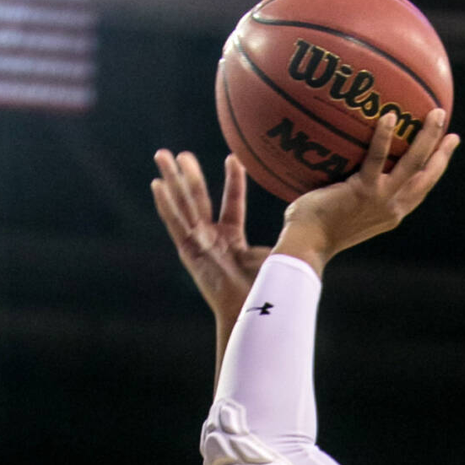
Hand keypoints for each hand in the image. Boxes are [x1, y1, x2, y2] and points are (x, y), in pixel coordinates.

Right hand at [152, 150, 271, 330]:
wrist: (252, 312)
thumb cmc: (268, 289)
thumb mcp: (278, 255)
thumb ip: (285, 236)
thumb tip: (307, 224)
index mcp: (234, 239)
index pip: (232, 202)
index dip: (233, 181)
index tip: (233, 158)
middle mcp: (213, 240)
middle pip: (199, 199)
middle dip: (189, 174)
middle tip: (180, 153)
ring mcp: (199, 245)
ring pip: (183, 205)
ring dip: (172, 180)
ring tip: (162, 155)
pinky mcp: (189, 253)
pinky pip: (175, 224)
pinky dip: (165, 205)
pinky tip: (157, 185)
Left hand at [277, 109, 458, 272]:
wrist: (308, 244)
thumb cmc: (316, 228)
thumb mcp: (345, 212)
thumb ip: (354, 192)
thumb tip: (343, 164)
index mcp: (392, 213)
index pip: (420, 189)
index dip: (436, 169)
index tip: (446, 150)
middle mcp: (393, 208)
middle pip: (427, 177)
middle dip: (443, 153)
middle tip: (451, 130)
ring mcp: (381, 199)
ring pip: (414, 165)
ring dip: (429, 138)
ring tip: (437, 113)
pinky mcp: (364, 191)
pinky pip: (377, 158)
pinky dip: (385, 137)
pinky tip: (390, 115)